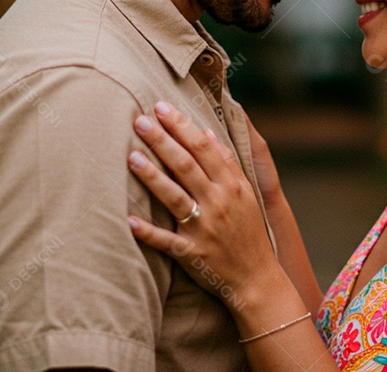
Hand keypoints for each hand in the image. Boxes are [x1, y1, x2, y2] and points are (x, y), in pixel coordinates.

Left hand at [127, 101, 284, 307]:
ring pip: (175, 198)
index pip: (203, 148)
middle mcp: (218, 203)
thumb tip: (208, 133)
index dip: (181, 126)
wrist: (257, 278)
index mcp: (231, 186)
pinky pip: (167, 241)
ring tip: (131, 156)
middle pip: (186, 166)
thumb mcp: (246, 194)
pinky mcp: (192, 254)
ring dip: (152, 177)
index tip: (161, 107)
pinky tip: (129, 219)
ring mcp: (204, 229)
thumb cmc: (248, 232)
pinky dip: (148, 232)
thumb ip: (228, 163)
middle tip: (140, 120)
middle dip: (163, 141)